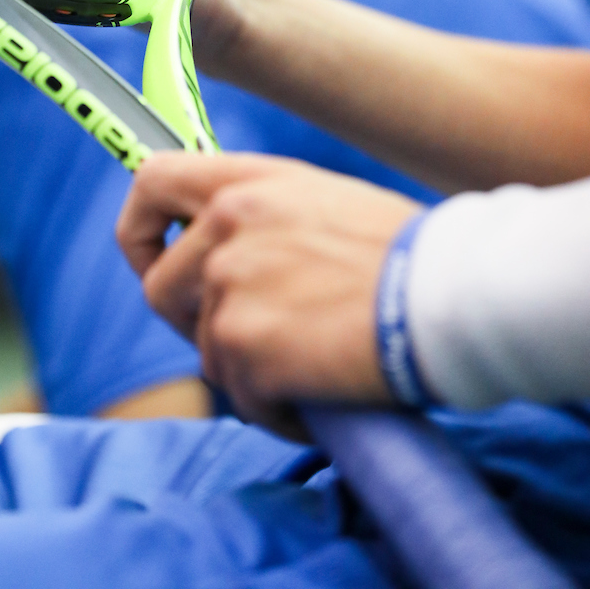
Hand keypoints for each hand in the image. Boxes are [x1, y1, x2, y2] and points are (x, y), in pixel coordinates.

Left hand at [117, 153, 420, 434]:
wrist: (451, 297)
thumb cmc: (406, 254)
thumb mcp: (321, 201)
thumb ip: (258, 215)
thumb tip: (217, 247)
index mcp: (247, 182)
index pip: (150, 182)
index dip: (140, 230)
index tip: (154, 260)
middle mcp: (227, 225)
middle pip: (159, 288)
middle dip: (194, 324)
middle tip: (250, 341)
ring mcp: (230, 286)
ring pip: (205, 351)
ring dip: (248, 371)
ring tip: (313, 366)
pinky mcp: (244, 345)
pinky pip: (239, 397)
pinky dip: (275, 408)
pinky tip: (322, 393)